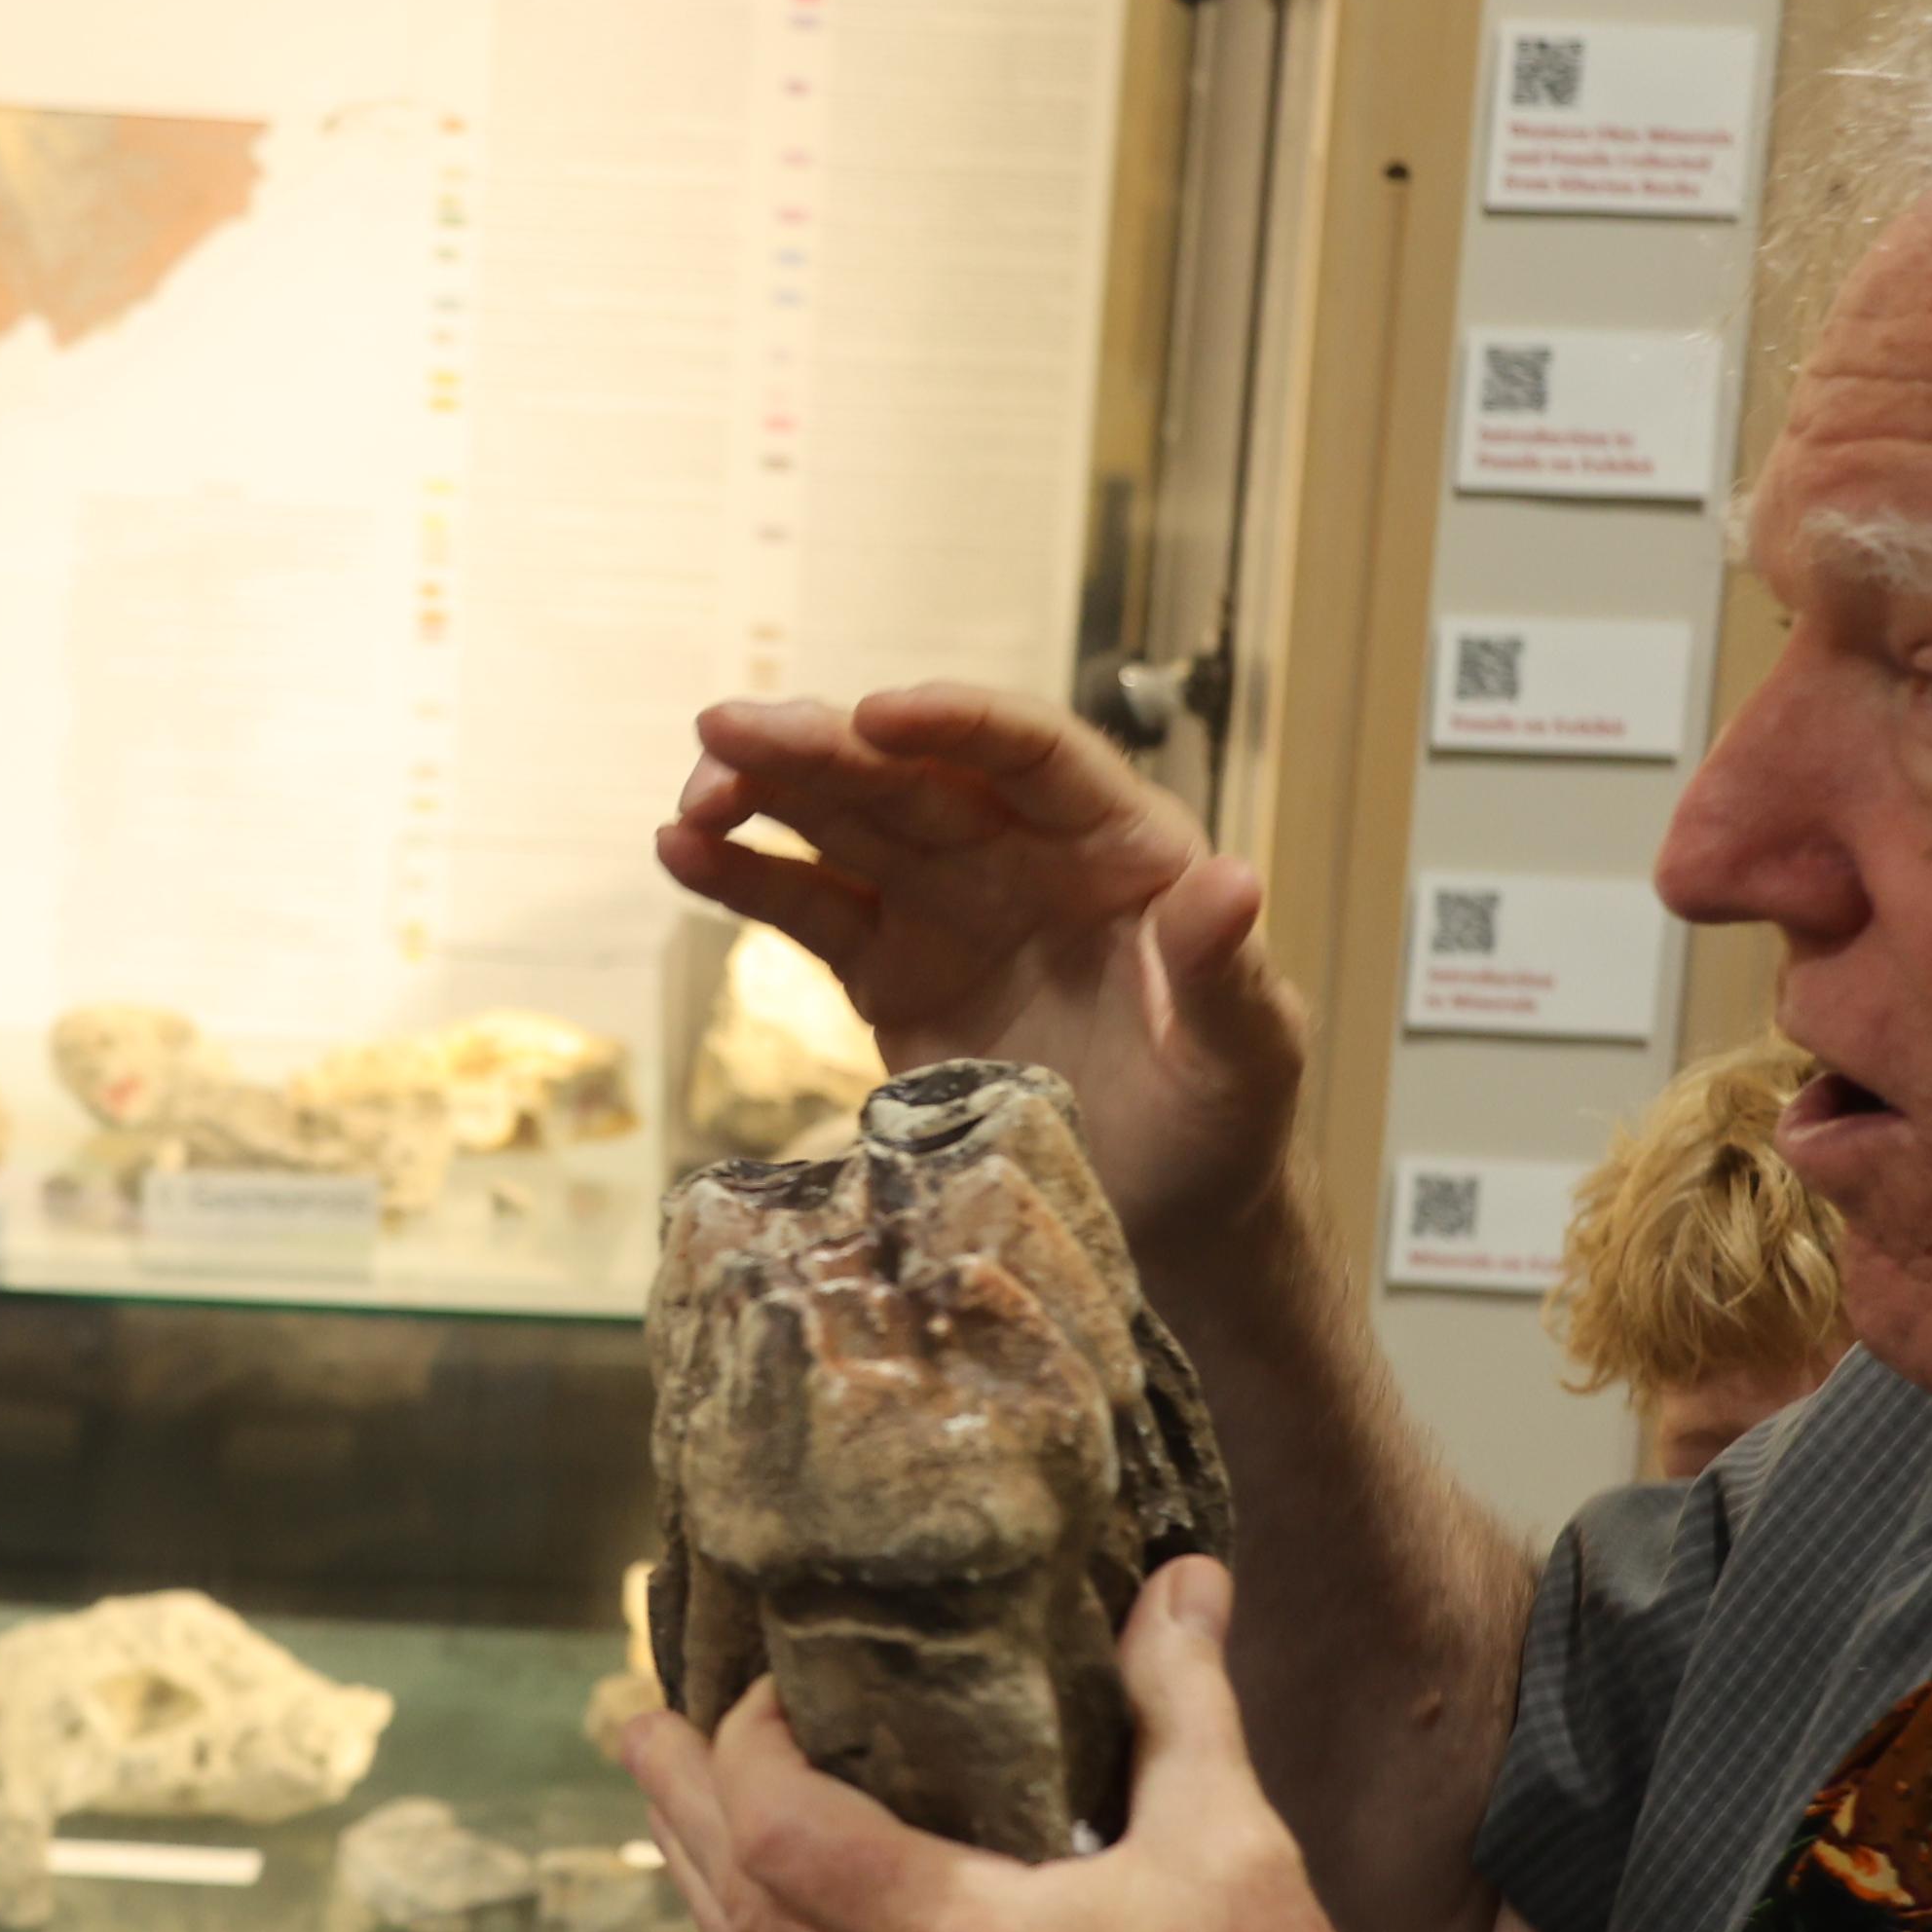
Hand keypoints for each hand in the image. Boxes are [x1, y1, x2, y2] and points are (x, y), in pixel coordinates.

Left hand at [621, 1562, 1513, 1931]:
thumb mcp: (1241, 1855)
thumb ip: (1184, 1704)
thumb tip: (1184, 1575)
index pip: (777, 1826)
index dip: (743, 1747)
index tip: (759, 1686)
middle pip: (735, 1905)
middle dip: (680, 1805)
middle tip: (634, 1722)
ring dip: (724, 1895)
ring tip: (691, 1817)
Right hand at [655, 689, 1305, 1255]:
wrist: (1166, 1216)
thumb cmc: (1224, 1125)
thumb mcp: (1248, 1058)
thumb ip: (1230, 974)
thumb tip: (1234, 880)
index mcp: (1122, 848)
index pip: (1033, 755)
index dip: (953, 724)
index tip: (875, 714)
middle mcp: (1026, 857)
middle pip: (915, 775)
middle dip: (822, 748)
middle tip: (727, 731)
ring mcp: (951, 910)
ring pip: (849, 824)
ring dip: (767, 796)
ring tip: (693, 797)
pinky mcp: (893, 973)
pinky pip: (814, 907)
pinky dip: (749, 880)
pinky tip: (682, 853)